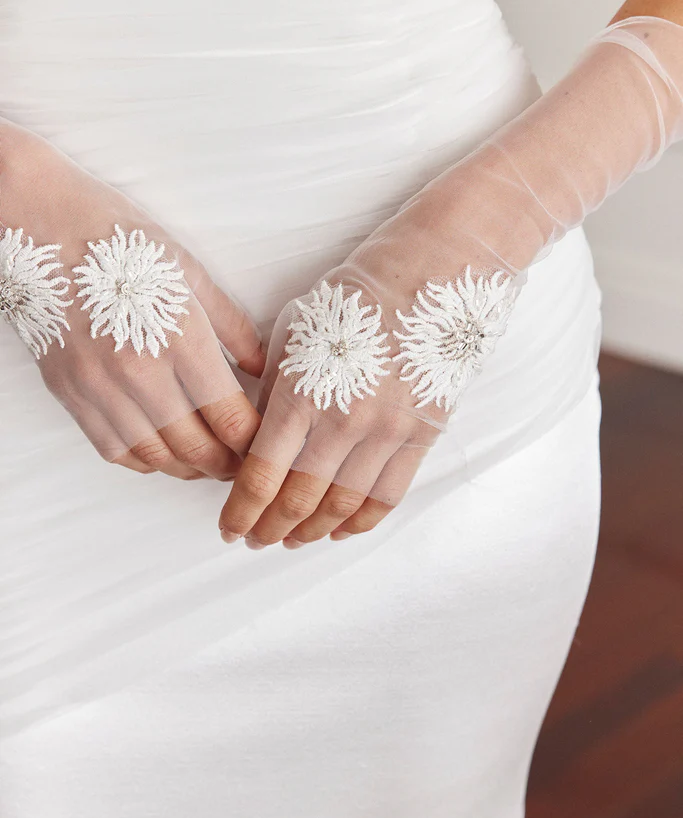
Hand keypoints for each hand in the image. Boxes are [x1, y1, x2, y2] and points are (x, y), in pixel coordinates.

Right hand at [0, 122, 263, 479]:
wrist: (41, 224)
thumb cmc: (118, 241)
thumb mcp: (190, 272)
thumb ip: (232, 326)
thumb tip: (261, 368)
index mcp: (181, 338)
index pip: (230, 417)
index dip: (253, 442)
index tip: (263, 444)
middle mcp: (140, 371)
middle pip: (196, 447)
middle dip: (227, 465)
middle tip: (242, 465)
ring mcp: (100, 386)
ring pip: (155, 456)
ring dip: (187, 469)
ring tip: (206, 464)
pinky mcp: (69, 392)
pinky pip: (111, 448)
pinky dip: (143, 461)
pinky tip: (160, 453)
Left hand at [219, 200, 520, 546]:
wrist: (433, 277)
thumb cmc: (357, 296)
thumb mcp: (295, 331)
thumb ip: (274, 389)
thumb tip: (255, 437)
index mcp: (301, 393)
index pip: (261, 474)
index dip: (241, 510)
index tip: (230, 526)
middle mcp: (342, 421)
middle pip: (298, 499)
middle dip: (269, 528)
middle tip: (254, 540)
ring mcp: (387, 432)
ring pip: (343, 505)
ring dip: (312, 531)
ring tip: (293, 540)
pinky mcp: (422, 435)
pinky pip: (389, 495)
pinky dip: (362, 521)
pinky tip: (342, 531)